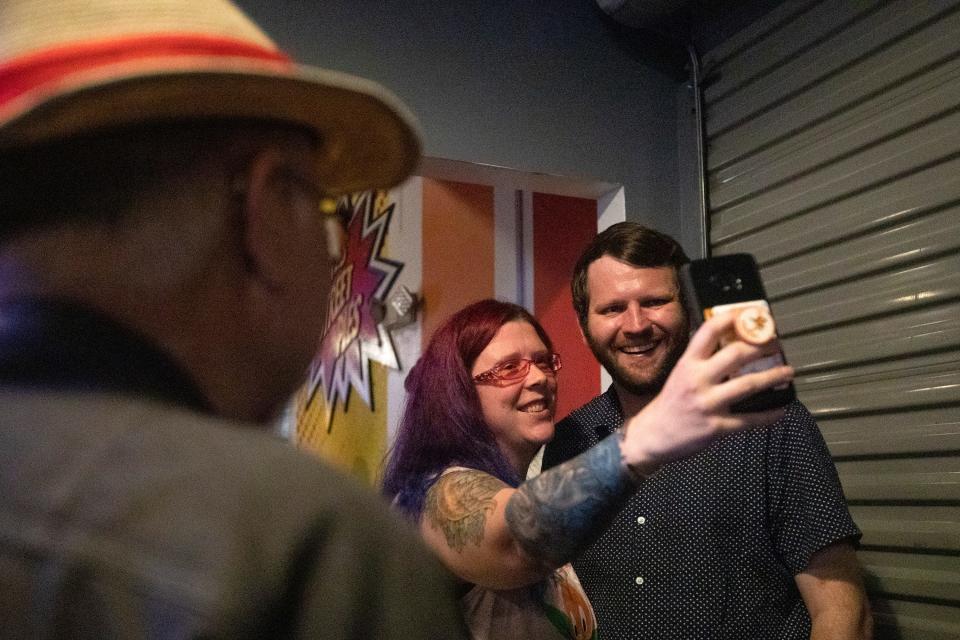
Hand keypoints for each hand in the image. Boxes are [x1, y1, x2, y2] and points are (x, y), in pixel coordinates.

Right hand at [621, 311, 793, 473]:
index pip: (709, 331)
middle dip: (762, 346)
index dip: (731, 318)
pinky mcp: (717, 427)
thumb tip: (731, 344)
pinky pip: (750, 419)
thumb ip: (702, 361)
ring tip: (788, 371)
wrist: (653, 436)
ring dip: (773, 376)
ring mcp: (708, 404)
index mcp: (687, 364)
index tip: (748, 314)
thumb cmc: (669, 403)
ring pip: (749, 384)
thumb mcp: (679, 374)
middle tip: (775, 344)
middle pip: (736, 354)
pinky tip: (781, 409)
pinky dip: (770, 414)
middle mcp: (697, 380)